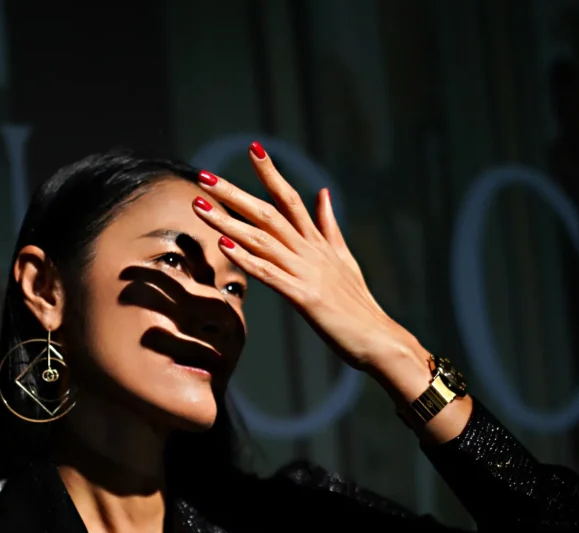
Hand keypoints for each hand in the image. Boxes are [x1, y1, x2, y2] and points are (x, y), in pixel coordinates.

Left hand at [192, 141, 426, 378]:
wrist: (378, 337)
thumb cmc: (358, 305)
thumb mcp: (345, 259)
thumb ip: (329, 226)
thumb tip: (323, 193)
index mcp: (319, 242)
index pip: (291, 199)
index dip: (271, 174)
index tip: (252, 149)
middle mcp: (311, 251)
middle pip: (268, 213)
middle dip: (234, 194)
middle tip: (204, 177)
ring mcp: (307, 272)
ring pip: (262, 240)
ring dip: (228, 222)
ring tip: (200, 207)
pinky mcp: (304, 297)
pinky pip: (269, 274)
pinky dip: (246, 259)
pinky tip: (224, 247)